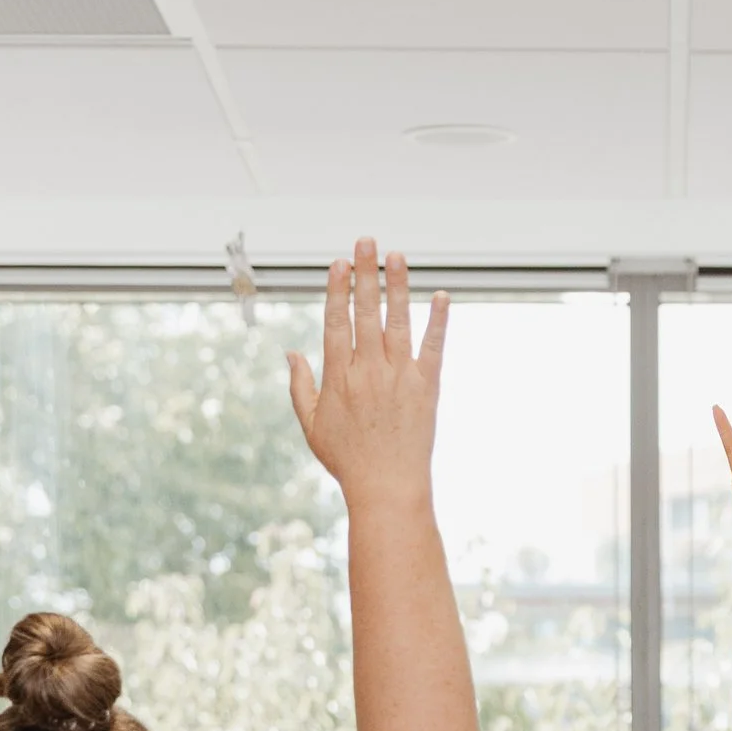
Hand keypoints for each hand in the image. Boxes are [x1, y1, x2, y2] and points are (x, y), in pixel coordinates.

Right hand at [288, 241, 449, 502]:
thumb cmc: (348, 460)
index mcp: (339, 376)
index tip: (339, 263)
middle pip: (366, 312)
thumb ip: (300, 386)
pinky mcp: (427, 388)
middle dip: (366, 273)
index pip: (337, 321)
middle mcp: (369, 371)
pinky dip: (438, 321)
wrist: (388, 489)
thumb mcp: (312, 425)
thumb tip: (290, 353)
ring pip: (398, 321)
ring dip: (398, 286)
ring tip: (397, 255)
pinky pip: (434, 347)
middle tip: (366, 241)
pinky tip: (441, 296)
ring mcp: (400, 377)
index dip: (338, 289)